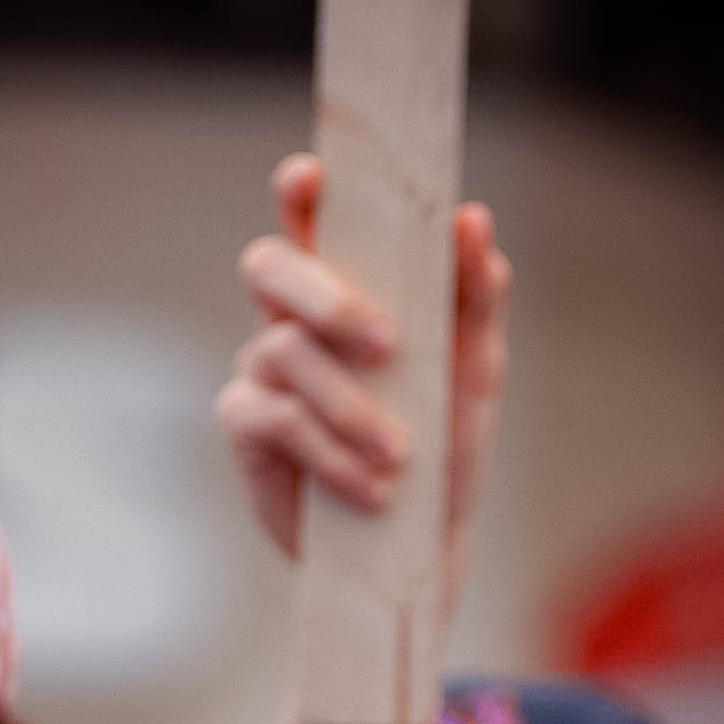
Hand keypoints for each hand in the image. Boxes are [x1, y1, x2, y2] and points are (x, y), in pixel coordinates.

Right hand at [215, 152, 509, 618]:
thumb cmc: (446, 447)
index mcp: (346, 286)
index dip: (301, 193)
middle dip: (326, 297)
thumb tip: (470, 218)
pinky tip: (375, 487)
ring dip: (351, 406)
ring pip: (285, 352)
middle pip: (271, 267)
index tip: (309, 177)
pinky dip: (332, 453)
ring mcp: (262, 370)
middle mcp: (293, 317)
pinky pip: (279, 420)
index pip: (312, 219)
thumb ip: (476, 295)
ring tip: (401, 455)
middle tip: (387, 343)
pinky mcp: (247, 428)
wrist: (422, 546)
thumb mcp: (476, 370)